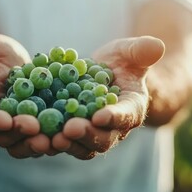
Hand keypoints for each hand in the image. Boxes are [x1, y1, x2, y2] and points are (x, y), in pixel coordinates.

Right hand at [0, 31, 53, 157]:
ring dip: (37, 144)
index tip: (4, 120)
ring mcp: (17, 130)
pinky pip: (43, 139)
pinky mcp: (36, 129)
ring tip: (53, 139)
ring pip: (24, 145)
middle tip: (34, 128)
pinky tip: (69, 133)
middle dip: (19, 134)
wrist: (10, 65)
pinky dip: (55, 139)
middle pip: (4, 137)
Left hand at [52, 36, 164, 159]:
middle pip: (103, 139)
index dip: (115, 117)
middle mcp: (114, 128)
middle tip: (70, 129)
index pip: (126, 115)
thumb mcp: (132, 52)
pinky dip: (50, 140)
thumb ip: (142, 51)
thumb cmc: (123, 63)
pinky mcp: (72, 132)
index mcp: (131, 108)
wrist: (108, 76)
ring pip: (82, 146)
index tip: (100, 116)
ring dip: (67, 143)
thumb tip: (156, 45)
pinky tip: (35, 135)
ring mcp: (92, 133)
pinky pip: (63, 140)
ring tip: (51, 138)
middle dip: (87, 135)